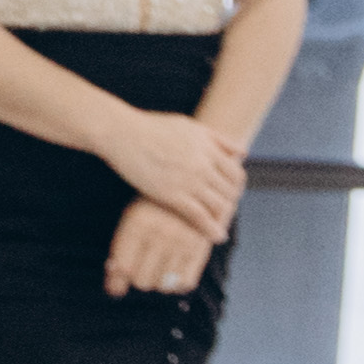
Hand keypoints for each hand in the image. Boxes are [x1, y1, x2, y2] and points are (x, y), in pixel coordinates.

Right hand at [94, 107, 246, 241]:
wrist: (121, 133)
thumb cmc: (151, 127)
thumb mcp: (189, 126)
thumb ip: (217, 139)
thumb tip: (242, 152)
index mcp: (208, 148)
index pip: (236, 173)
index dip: (237, 187)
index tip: (230, 194)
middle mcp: (203, 164)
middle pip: (230, 191)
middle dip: (230, 203)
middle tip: (224, 212)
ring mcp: (189, 180)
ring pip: (219, 205)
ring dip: (223, 217)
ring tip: (221, 225)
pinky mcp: (172, 195)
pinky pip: (200, 216)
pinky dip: (211, 229)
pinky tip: (216, 236)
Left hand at [103, 197, 217, 299]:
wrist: (191, 183)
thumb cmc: (154, 205)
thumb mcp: (132, 219)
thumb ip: (120, 253)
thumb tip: (113, 291)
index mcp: (138, 224)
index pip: (124, 267)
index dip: (117, 280)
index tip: (116, 284)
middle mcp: (161, 234)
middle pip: (142, 281)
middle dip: (137, 278)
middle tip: (139, 268)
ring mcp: (183, 242)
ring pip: (163, 285)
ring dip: (157, 281)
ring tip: (156, 267)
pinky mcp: (201, 248)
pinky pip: (186, 282)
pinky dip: (177, 283)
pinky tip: (172, 270)